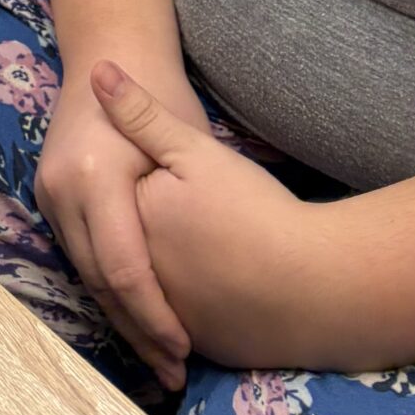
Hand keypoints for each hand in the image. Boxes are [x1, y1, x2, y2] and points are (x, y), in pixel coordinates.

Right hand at [35, 61, 208, 390]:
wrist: (112, 46)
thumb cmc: (163, 91)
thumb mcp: (179, 137)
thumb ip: (182, 199)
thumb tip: (200, 264)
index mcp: (93, 176)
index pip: (122, 268)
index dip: (153, 314)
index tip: (183, 347)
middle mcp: (62, 189)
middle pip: (98, 280)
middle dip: (137, 328)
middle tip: (173, 368)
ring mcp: (49, 193)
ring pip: (84, 272)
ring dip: (120, 315)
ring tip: (158, 354)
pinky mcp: (49, 196)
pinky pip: (79, 253)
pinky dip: (106, 286)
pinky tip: (134, 313)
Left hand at [91, 62, 326, 371]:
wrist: (317, 284)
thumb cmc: (255, 211)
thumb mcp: (196, 150)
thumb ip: (142, 114)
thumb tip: (97, 69)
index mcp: (131, 226)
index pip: (105, 208)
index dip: (112, 194)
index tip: (121, 183)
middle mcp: (143, 278)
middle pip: (118, 259)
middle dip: (118, 246)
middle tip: (141, 225)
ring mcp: (172, 318)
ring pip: (144, 298)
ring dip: (141, 289)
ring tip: (166, 263)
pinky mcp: (204, 345)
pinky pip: (178, 325)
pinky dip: (177, 313)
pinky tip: (194, 297)